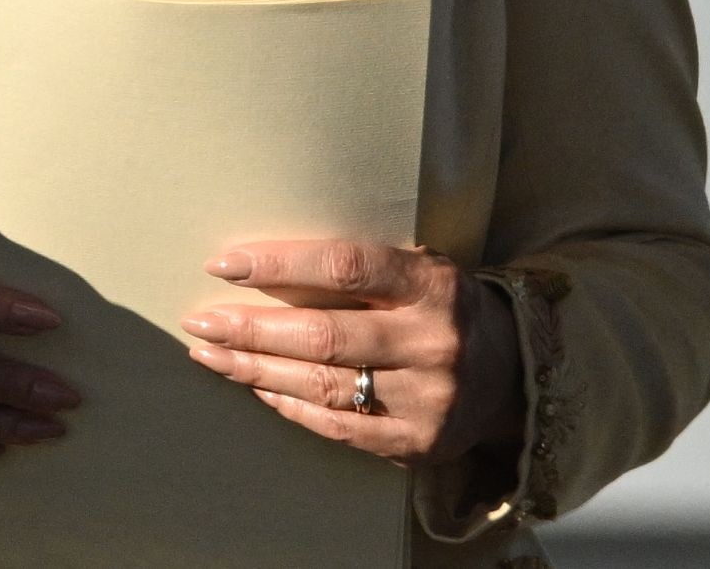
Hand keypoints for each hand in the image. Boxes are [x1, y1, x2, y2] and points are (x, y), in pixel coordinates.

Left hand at [184, 240, 521, 471]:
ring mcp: (430, 398)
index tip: (222, 264)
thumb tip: (254, 265)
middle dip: (250, 328)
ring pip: (324, 384)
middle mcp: (435, 342)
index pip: (344, 266)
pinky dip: (291, 405)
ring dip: (255, 369)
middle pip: (323, 334)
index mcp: (432, 284)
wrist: (511, 371)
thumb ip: (355, 267)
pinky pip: (339, 427)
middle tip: (199, 321)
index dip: (279, 265)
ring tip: (210, 354)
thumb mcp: (415, 269)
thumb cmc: (438, 306)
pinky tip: (256, 388)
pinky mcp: (420, 443)